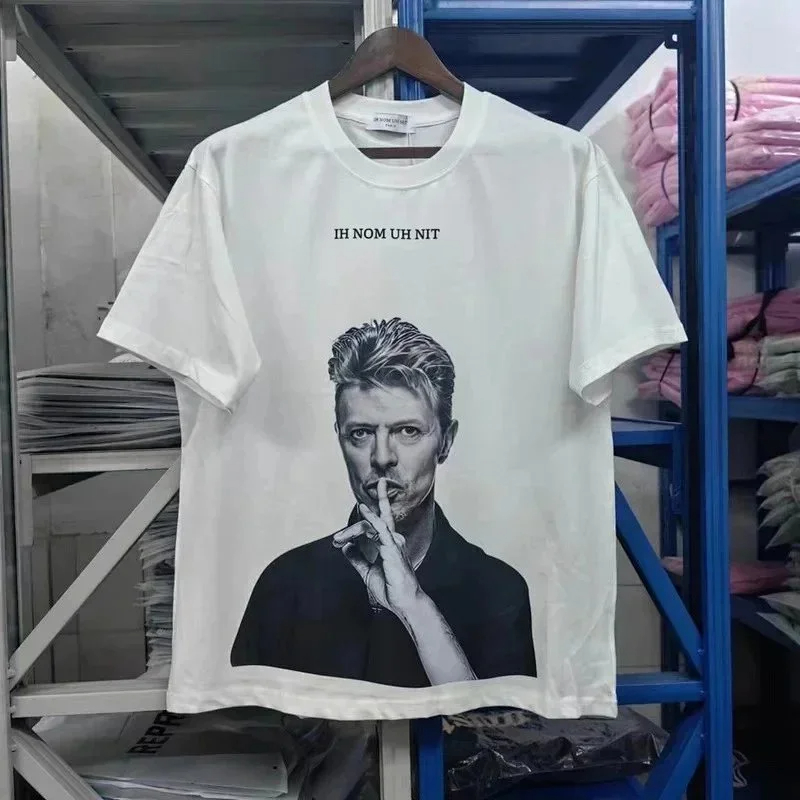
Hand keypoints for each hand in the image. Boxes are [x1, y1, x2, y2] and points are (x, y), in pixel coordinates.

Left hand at [332, 478, 422, 617]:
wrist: (403, 603)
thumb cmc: (390, 588)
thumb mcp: (367, 572)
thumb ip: (357, 558)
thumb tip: (346, 547)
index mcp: (388, 544)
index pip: (377, 523)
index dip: (355, 528)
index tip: (338, 541)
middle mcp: (393, 539)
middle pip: (381, 515)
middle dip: (374, 505)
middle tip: (360, 505)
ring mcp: (394, 542)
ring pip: (374, 523)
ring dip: (354, 528)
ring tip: (339, 537)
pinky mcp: (392, 548)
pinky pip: (381, 528)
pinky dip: (371, 518)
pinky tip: (363, 510)